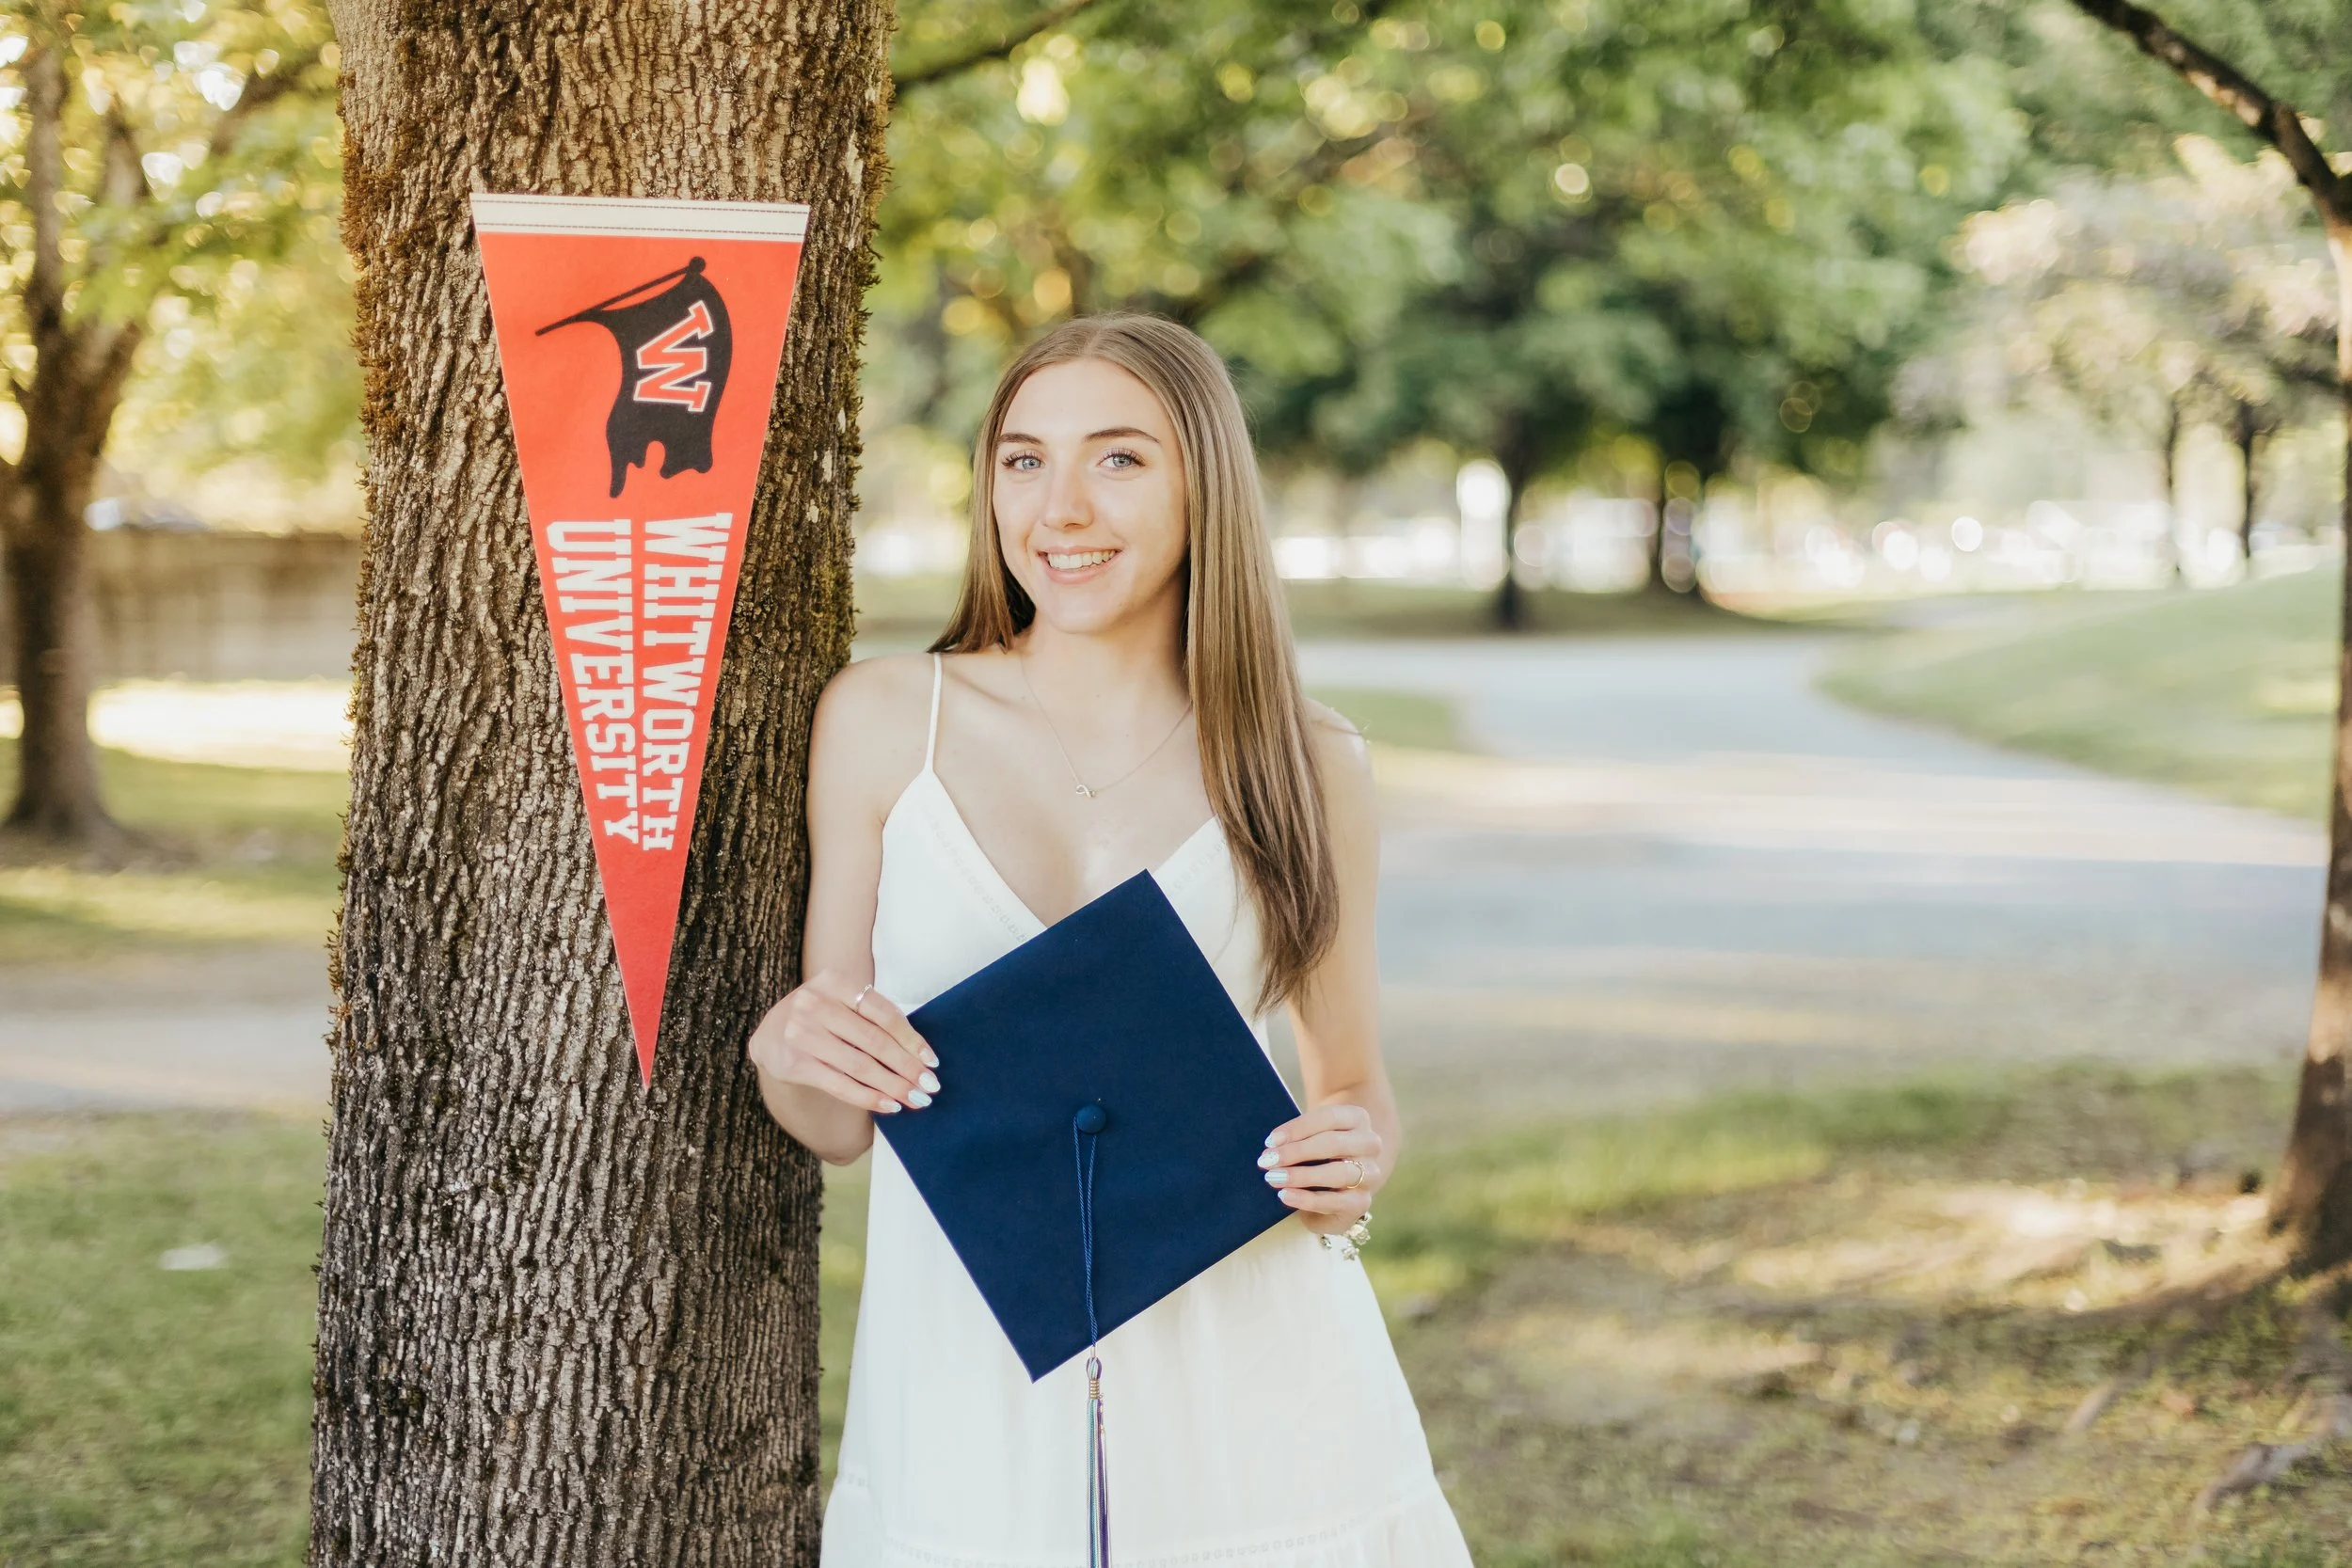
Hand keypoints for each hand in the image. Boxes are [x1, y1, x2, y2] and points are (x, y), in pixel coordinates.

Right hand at [747, 968, 938, 1115]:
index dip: (911, 1039)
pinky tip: (890, 1106)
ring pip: (860, 1066)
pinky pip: (840, 1085)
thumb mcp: (841, 1001)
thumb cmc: (821, 1016)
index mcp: (834, 982)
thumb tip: (920, 1054)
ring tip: (916, 1099)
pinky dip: (869, 1097)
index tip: (931, 1061)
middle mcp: (815, 1004)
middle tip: (930, 1085)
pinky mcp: (795, 1063)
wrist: (770, 1034)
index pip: (883, 1013)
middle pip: (874, 1041)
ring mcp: (802, 1034)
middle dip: (907, 1067)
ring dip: (893, 1086)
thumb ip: (873, 1017)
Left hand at [1258, 1103, 1382, 1234]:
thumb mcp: (1309, 1136)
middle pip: (1334, 1144)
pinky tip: (1285, 1195)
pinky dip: (1307, 1199)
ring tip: (1274, 1178)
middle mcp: (1370, 1143)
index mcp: (1357, 1118)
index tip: (1270, 1141)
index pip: (1329, 1118)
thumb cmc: (1316, 1152)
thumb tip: (1270, 1150)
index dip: (1298, 1129)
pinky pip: (1335, 1201)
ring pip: (1339, 1173)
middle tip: (1267, 1161)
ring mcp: (1371, 1173)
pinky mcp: (1362, 1202)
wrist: (1336, 1184)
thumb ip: (1295, 1138)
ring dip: (1301, 1176)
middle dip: (1296, 1152)